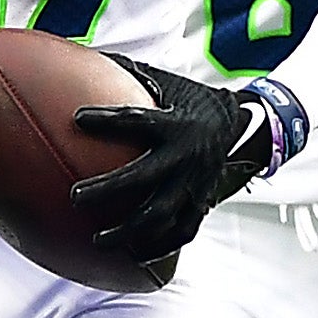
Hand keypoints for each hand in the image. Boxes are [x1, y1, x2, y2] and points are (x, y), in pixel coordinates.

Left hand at [63, 57, 293, 260]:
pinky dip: (160, 247)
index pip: (138, 119)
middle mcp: (185, 156)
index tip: (77, 118)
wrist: (243, 123)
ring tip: (98, 240)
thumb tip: (85, 59)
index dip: (109, 119)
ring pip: (162, 212)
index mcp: (174, 124)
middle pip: (145, 176)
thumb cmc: (190, 101)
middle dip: (110, 188)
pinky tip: (134, 258)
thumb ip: (130, 77)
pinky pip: (183, 231)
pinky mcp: (202, 201)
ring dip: (129, 229)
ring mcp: (195, 183)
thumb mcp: (166, 83)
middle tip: (75, 196)